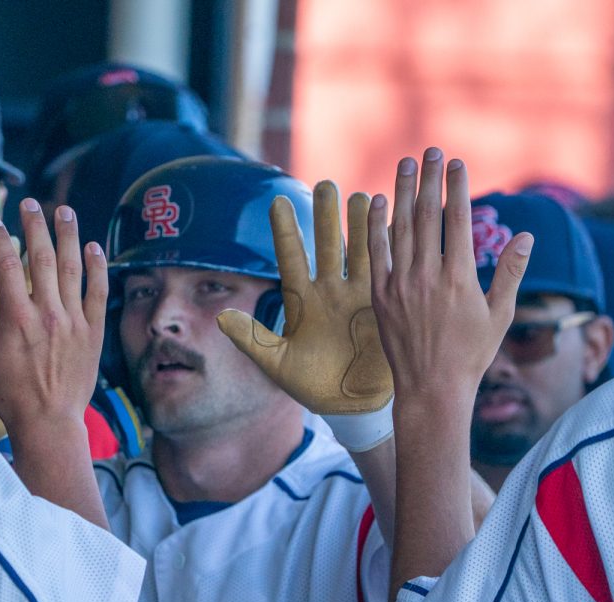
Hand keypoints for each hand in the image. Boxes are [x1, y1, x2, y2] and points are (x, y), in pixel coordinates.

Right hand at [0, 201, 108, 438]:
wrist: (48, 422)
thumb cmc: (7, 393)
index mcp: (15, 317)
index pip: (6, 264)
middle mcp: (47, 313)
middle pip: (41, 256)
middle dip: (34, 224)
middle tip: (30, 203)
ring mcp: (74, 321)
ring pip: (72, 267)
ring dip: (68, 235)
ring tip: (64, 210)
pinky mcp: (94, 331)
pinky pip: (98, 291)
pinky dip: (98, 266)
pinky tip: (94, 246)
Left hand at [216, 181, 391, 414]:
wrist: (350, 405)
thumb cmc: (311, 385)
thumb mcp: (277, 364)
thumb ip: (252, 340)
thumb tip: (221, 316)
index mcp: (301, 302)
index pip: (291, 258)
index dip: (285, 231)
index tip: (278, 200)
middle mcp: (329, 292)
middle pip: (327, 246)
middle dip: (327, 216)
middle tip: (327, 185)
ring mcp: (356, 296)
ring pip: (359, 251)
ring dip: (361, 225)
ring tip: (362, 196)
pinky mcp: (381, 306)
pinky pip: (384, 271)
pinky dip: (387, 249)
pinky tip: (393, 224)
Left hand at [367, 151, 532, 402]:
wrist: (431, 389)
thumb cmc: (471, 355)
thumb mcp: (499, 314)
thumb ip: (510, 272)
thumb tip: (527, 235)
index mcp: (460, 278)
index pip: (458, 220)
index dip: (456, 187)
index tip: (456, 162)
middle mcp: (428, 277)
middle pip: (428, 216)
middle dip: (429, 179)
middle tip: (429, 150)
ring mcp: (401, 286)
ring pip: (401, 229)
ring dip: (403, 193)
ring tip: (405, 164)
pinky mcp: (381, 297)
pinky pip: (376, 253)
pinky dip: (376, 226)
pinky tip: (376, 202)